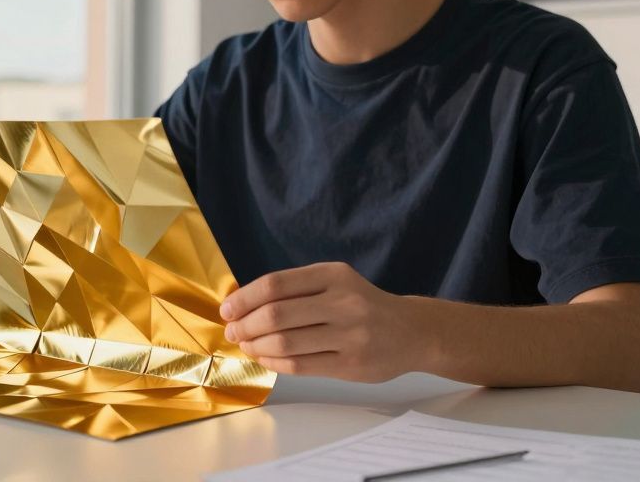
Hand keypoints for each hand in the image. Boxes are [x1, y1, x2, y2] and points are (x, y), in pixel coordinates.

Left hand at [220, 262, 427, 381]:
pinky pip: (299, 365)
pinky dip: (274, 362)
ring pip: (285, 342)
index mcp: (333, 275)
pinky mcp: (351, 364)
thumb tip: (243, 304)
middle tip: (233, 331)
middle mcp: (343, 302)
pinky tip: (265, 358)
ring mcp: (349, 335)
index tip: (227, 310)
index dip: (244, 298)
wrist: (412, 331)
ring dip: (256, 346)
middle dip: (245, 325)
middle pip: (276, 314)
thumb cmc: (362, 305)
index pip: (275, 284)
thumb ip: (296, 289)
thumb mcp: (335, 282)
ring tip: (247, 345)